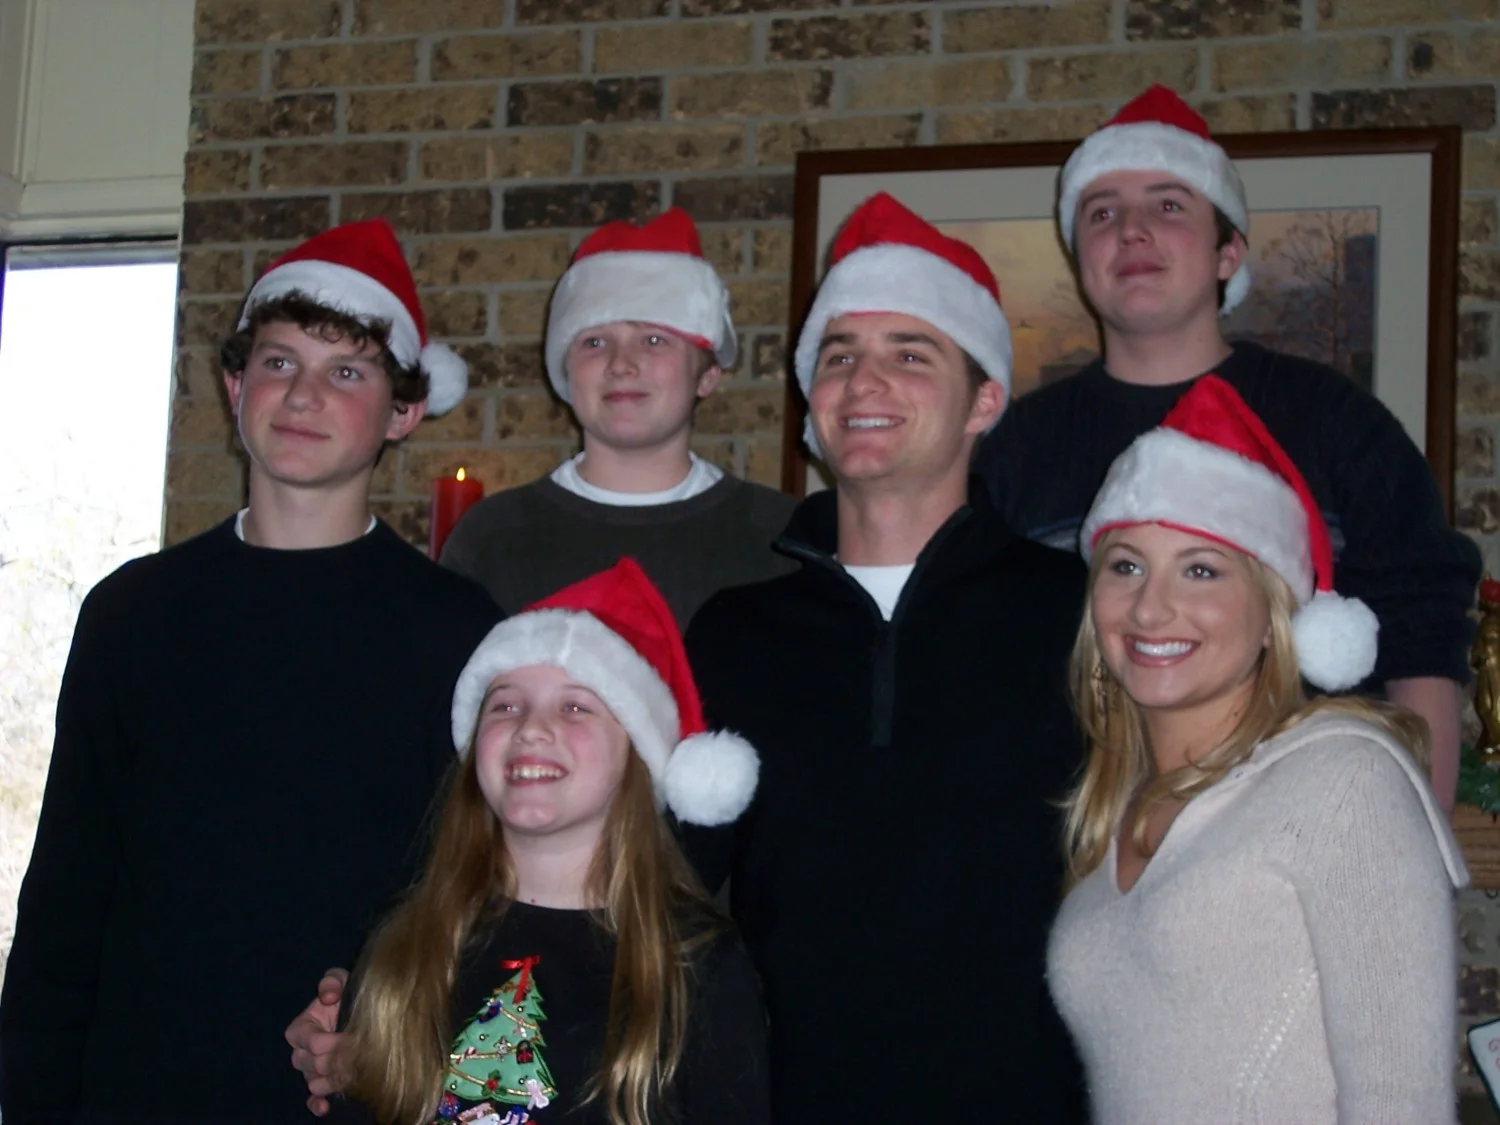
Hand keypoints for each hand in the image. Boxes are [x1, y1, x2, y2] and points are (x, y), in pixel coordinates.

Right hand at [286, 968, 349, 1115]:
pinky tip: (326, 1107)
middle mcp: (302, 1051)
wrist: (361, 1012)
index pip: (310, 1042)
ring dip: (333, 1080)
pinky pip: (312, 1098)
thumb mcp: (343, 980)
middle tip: (358, 1055)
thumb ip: (332, 981)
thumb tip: (327, 996)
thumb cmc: (347, 995)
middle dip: (336, 1061)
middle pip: (312, 1065)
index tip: (350, 1038)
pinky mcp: (320, 1083)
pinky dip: (317, 1104)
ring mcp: (310, 1069)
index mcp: (300, 1028)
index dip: (329, 1042)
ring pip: (314, 1082)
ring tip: (353, 1073)